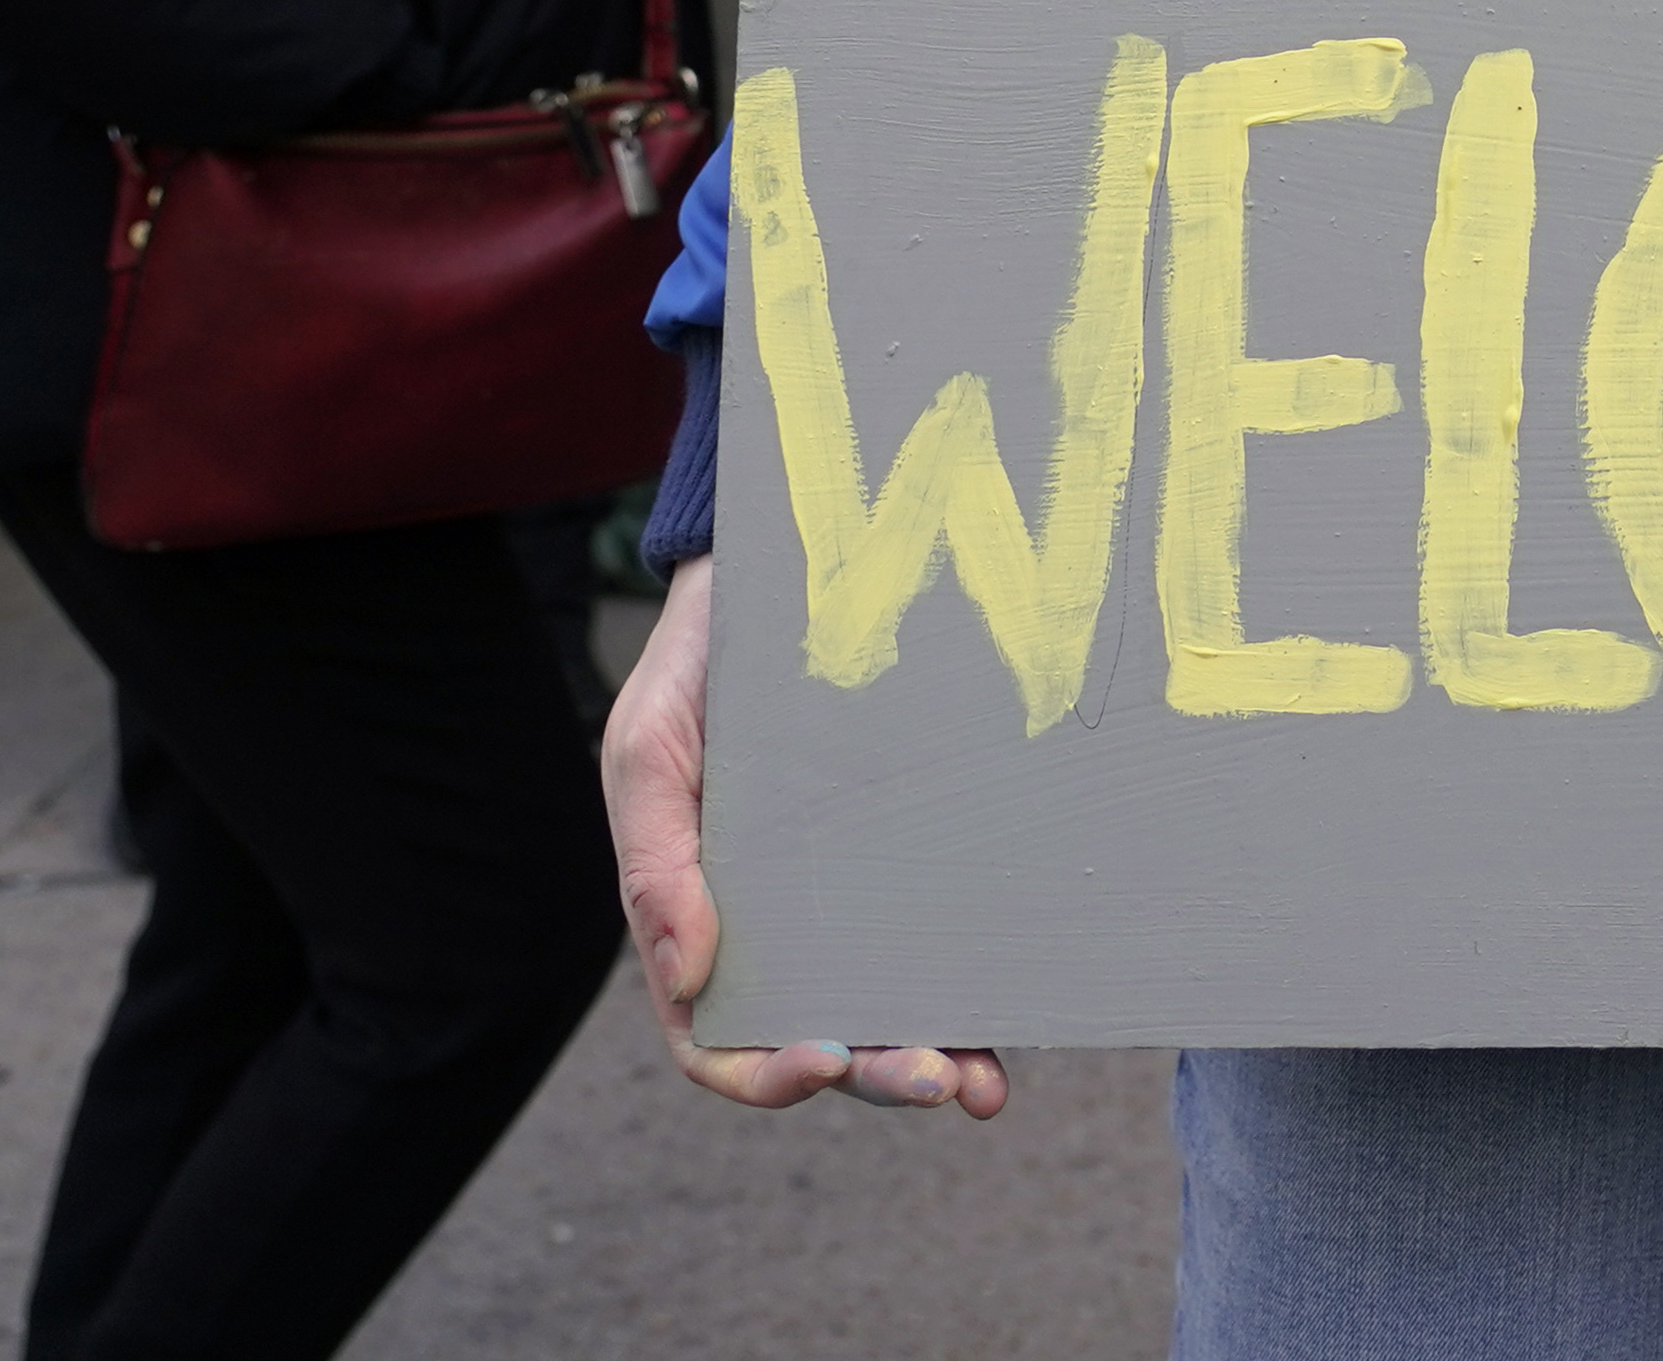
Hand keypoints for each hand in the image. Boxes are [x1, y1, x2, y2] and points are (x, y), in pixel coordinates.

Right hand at [605, 553, 1010, 1119]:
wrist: (776, 576)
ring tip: (980, 1086)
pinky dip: (974, 998)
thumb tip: (690, 975)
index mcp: (700, 924)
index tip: (825, 1060)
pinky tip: (1013, 1026)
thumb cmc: (697, 670)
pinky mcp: (912, 860)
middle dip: (878, 1077)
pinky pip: (942, 943)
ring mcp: (848, 903)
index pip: (719, 1037)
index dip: (765, 1073)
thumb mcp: (649, 748)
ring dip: (933, 1062)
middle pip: (819, 1040)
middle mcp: (778, 932)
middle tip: (939, 1082)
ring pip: (887, 1011)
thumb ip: (653, 862)